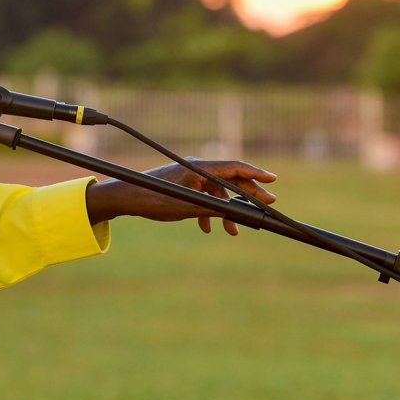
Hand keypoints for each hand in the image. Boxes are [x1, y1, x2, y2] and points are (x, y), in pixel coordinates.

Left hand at [85, 159, 276, 235]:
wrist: (126, 198)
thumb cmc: (154, 199)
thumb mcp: (188, 207)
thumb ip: (214, 209)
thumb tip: (238, 215)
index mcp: (200, 167)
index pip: (235, 168)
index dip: (256, 174)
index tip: (273, 181)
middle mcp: (197, 168)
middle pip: (230, 180)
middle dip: (247, 196)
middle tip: (265, 205)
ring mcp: (190, 176)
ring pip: (217, 192)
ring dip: (226, 211)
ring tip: (232, 231)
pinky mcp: (182, 185)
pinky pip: (203, 196)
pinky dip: (208, 211)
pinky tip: (207, 228)